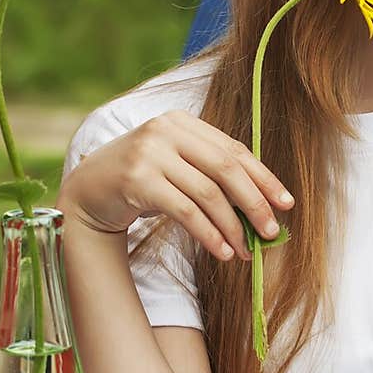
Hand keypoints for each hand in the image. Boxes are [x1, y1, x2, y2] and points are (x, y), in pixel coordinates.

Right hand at [57, 110, 294, 260]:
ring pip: (207, 193)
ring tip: (245, 251)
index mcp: (182, 121)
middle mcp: (166, 130)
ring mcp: (150, 153)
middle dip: (254, 202)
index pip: (234, 150)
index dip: (264, 177)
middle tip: (271, 232)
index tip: (286, 203)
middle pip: (226, 168)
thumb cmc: (141, 182)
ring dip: (232, 226)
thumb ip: (210, 172)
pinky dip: (209, 234)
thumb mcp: (175, 165)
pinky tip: (222, 251)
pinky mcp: (137, 180)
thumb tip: (261, 204)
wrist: (86, 191)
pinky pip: (185, 211)